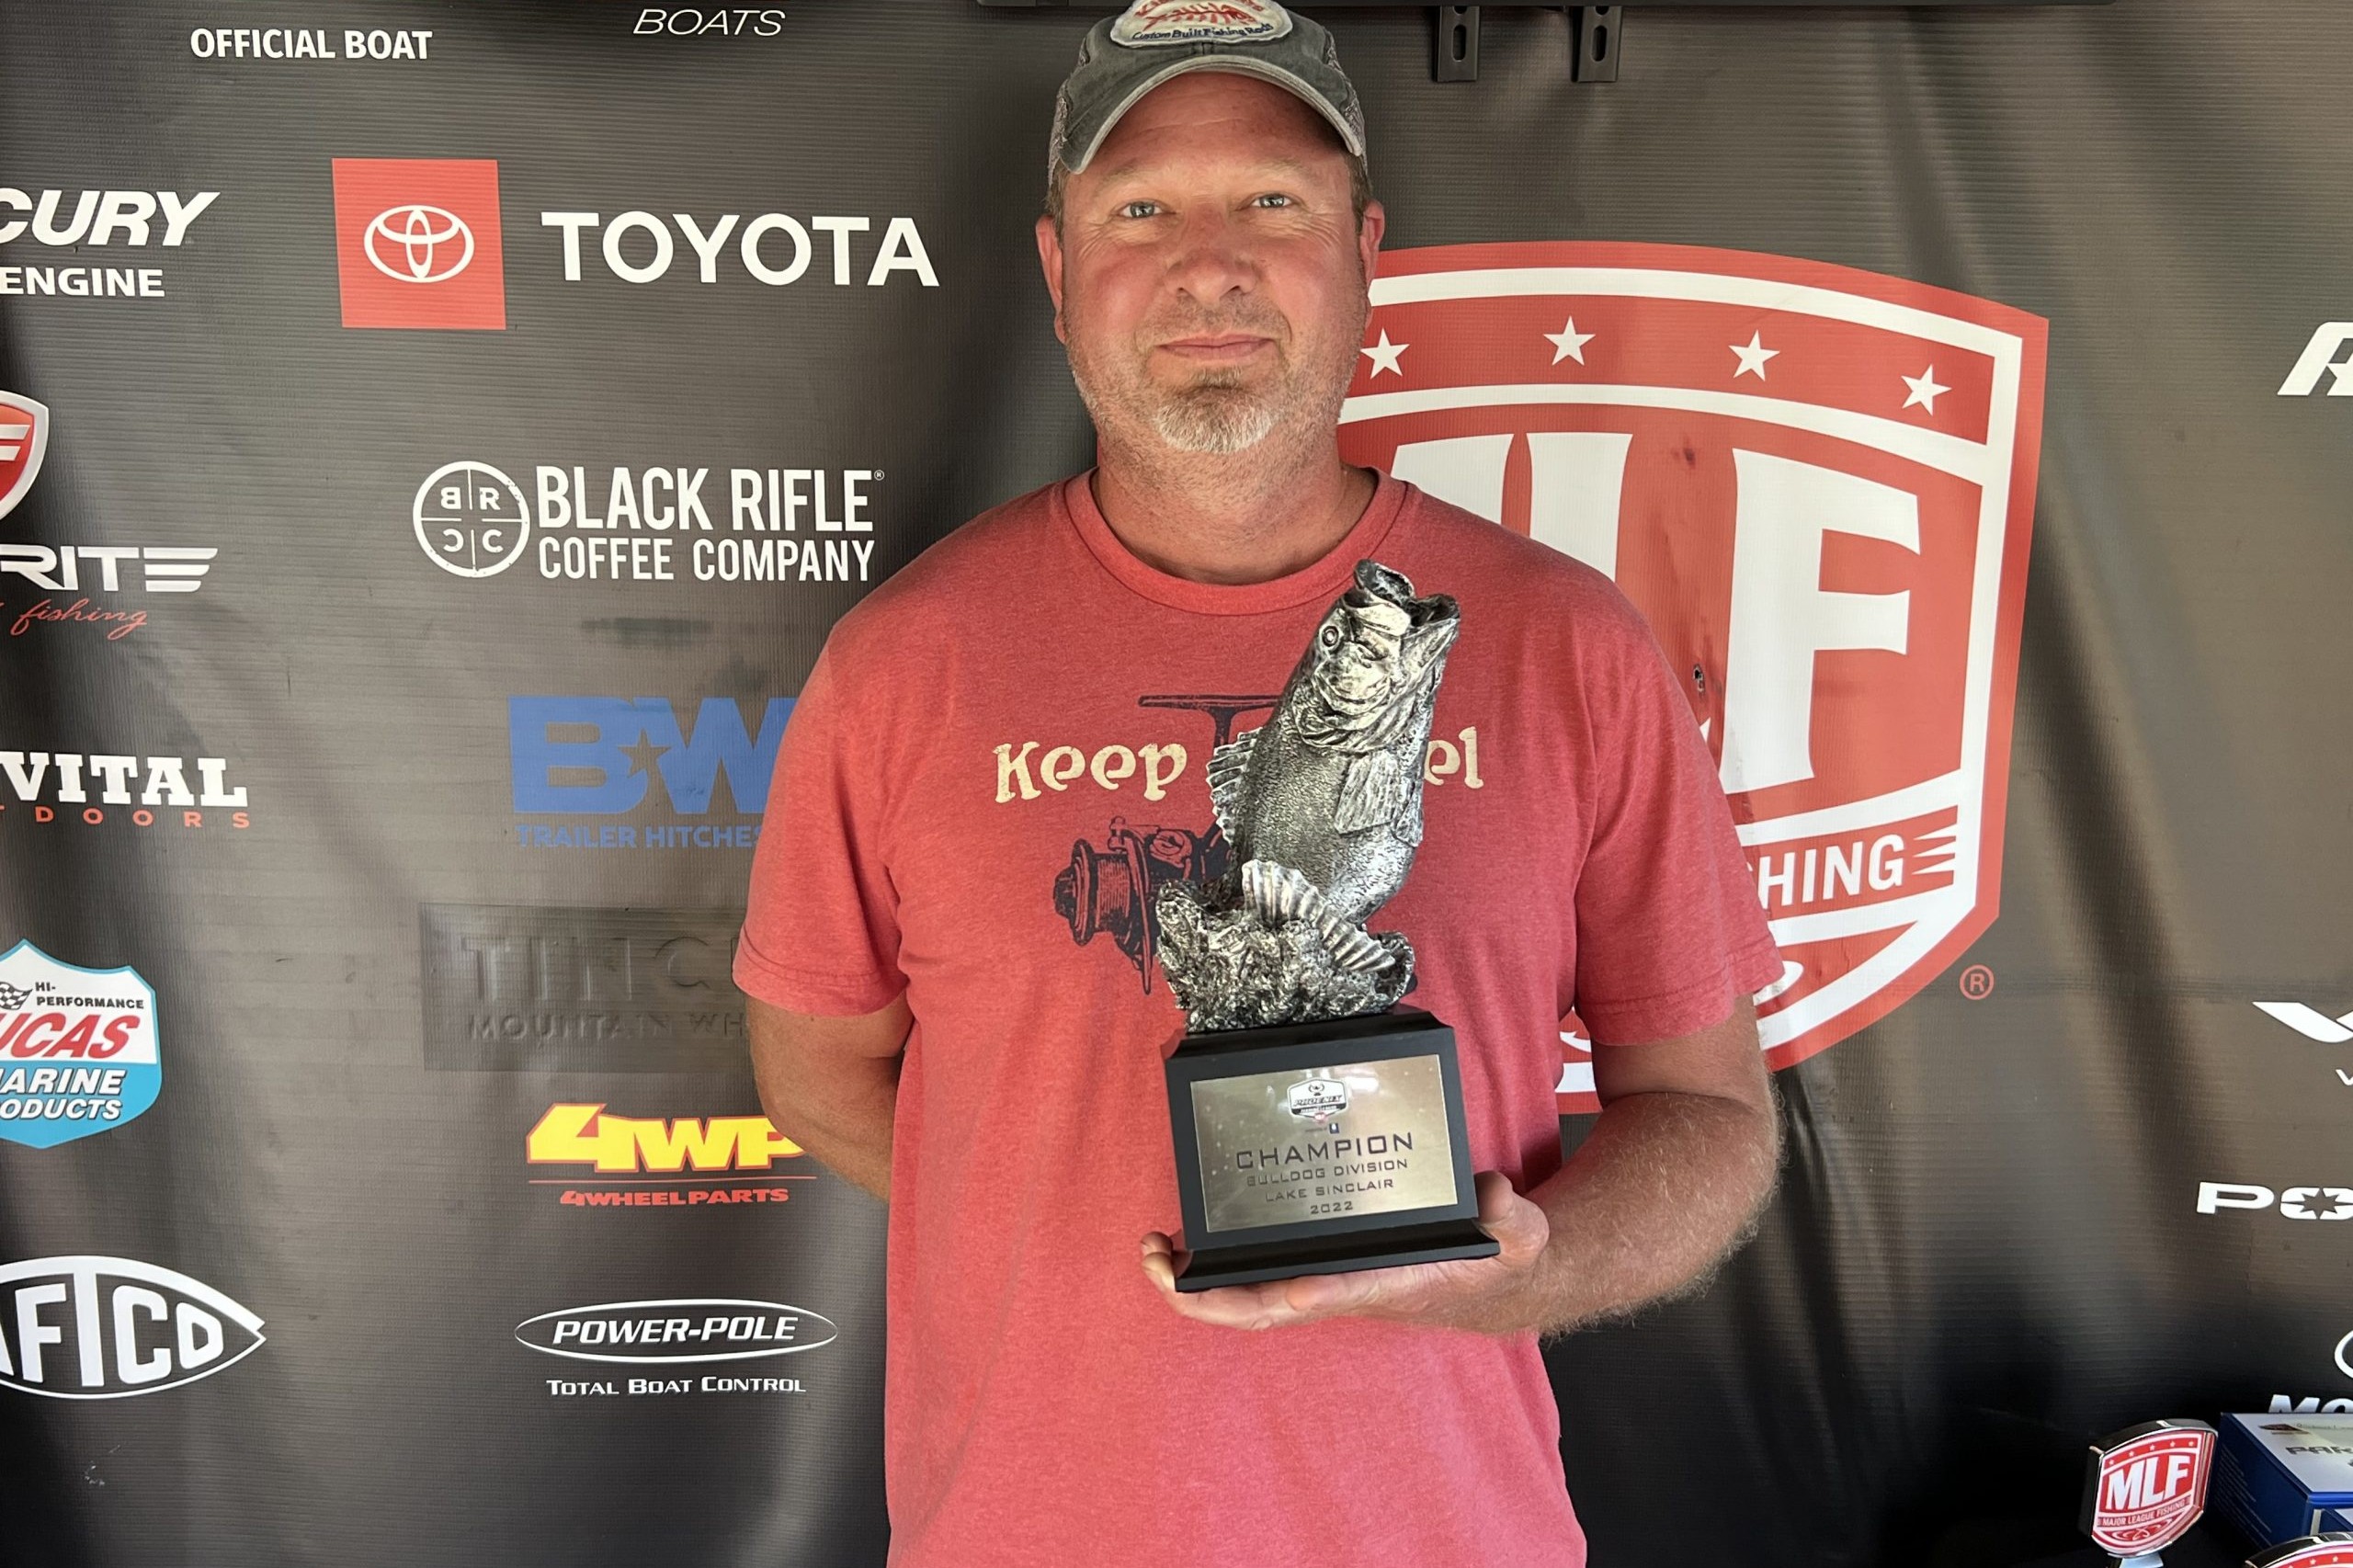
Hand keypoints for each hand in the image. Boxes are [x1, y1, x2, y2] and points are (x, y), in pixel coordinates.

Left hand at [1139, 1171, 1551, 1334]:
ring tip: (1151, 1249)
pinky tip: (1183, 1242)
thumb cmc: (1497, 1258)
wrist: (1491, 1283)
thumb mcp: (1520, 1235)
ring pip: (1247, 1299)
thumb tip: (1493, 1194)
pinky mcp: (1317, 1270)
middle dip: (1206, 1296)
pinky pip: (1253, 1280)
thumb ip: (1510, 1217)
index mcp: (1388, 1285)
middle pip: (1264, 1310)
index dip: (1313, 1294)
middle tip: (1156, 1260)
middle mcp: (1343, 1291)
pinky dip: (1213, 1270)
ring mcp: (1323, 1284)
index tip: (1292, 1288)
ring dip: (1194, 1285)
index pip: (1343, 1293)